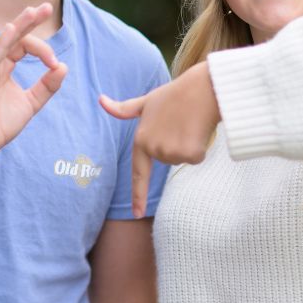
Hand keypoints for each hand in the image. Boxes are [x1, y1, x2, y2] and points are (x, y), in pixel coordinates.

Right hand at [0, 5, 67, 165]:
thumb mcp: (31, 103)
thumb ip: (47, 86)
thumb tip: (63, 66)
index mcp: (4, 66)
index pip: (24, 45)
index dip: (43, 50)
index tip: (55, 64)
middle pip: (13, 35)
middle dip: (30, 20)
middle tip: (47, 7)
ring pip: (3, 41)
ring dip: (20, 25)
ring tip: (34, 12)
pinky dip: (2, 43)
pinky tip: (12, 31)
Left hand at [100, 62, 220, 215]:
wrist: (202, 88)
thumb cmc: (175, 94)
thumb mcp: (147, 101)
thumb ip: (124, 108)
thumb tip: (100, 100)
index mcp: (141, 139)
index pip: (138, 173)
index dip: (138, 195)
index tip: (137, 214)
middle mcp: (154, 149)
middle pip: (169, 159)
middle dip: (176, 144)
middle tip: (180, 123)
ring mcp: (171, 152)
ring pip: (183, 158)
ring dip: (189, 144)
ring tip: (189, 123)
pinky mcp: (189, 154)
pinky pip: (196, 158)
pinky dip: (200, 146)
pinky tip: (199, 129)